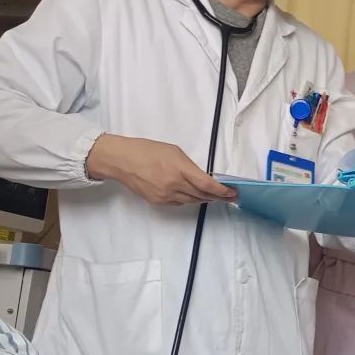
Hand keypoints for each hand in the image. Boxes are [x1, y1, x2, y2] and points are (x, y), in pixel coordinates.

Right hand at [86, 134, 236, 205]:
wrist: (122, 160)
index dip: (222, 191)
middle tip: (229, 196)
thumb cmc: (147, 150)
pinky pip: (180, 203)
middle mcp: (174, 185)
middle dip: (218, 196)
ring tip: (216, 197)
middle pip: (202, 196)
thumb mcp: (174, 152)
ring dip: (205, 199)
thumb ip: (189, 166)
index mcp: (179, 170)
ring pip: (192, 201)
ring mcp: (165, 196)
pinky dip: (190, 200)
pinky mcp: (158, 202)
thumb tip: (201, 177)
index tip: (232, 192)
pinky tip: (196, 196)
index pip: (207, 185)